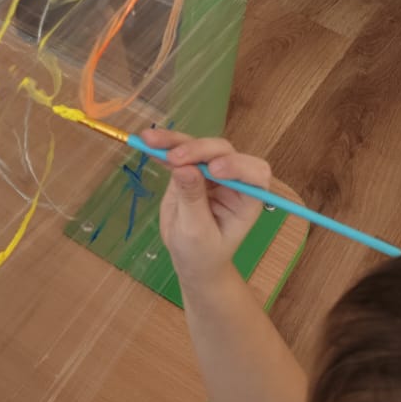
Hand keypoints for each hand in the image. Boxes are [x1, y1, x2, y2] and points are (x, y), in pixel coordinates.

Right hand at [142, 128, 272, 290]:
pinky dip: (164, 147)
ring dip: (175, 142)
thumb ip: (193, 199)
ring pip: (198, 146)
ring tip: (150, 141)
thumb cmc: (202, 253)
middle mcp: (233, 179)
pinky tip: (146, 143)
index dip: (237, 165)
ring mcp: (211, 171)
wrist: (190, 260)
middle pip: (222, 152)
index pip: (254, 172)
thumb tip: (184, 168)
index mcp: (247, 198)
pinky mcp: (191, 168)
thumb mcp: (196, 232)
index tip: (214, 171)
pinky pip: (180, 151)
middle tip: (173, 159)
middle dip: (198, 151)